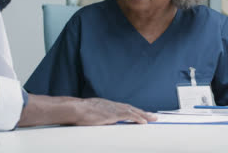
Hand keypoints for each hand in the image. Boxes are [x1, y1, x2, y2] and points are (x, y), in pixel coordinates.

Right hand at [18, 95, 156, 126]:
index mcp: (107, 105)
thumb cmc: (77, 112)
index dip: (133, 111)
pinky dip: (137, 118)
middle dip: (143, 112)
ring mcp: (113, 109)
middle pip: (131, 108)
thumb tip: (96, 121)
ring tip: (153, 119)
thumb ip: (96, 117)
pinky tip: (143, 121)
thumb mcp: (89, 113)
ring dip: (144, 115)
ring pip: (132, 111)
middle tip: (153, 116)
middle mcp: (112, 105)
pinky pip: (128, 116)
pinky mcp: (112, 114)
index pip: (124, 107)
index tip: (141, 114)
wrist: (73, 109)